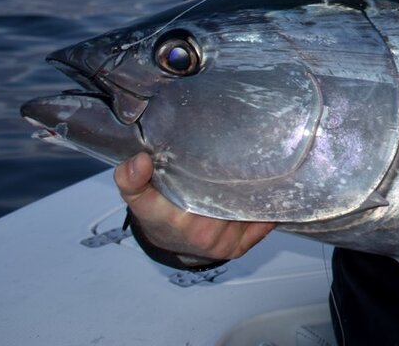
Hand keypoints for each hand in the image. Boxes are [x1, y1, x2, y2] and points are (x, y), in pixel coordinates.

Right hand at [114, 152, 275, 261]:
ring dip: (255, 189)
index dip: (212, 173)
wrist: (167, 242)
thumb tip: (139, 161)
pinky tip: (267, 192)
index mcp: (175, 218)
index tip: (220, 156)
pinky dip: (265, 209)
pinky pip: (260, 224)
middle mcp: (201, 232)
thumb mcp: (138, 197)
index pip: (199, 192)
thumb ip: (131, 180)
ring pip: (248, 207)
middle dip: (240, 175)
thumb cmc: (157, 214)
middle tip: (247, 151)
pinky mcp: (237, 248)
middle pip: (232, 195)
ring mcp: (222, 242)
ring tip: (260, 167)